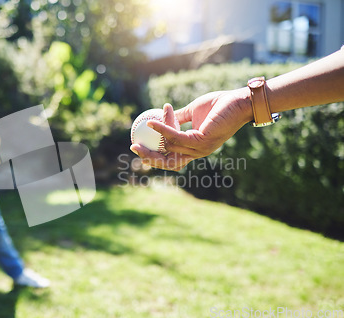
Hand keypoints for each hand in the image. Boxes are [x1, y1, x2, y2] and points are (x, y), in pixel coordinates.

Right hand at [130, 88, 252, 170]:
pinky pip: (175, 136)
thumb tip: (161, 116)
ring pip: (169, 146)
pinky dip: (162, 129)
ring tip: (148, 122)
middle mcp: (197, 152)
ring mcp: (199, 149)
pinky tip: (152, 123)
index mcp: (195, 148)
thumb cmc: (219, 104)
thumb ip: (178, 118)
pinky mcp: (200, 141)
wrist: (239, 101)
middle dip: (149, 157)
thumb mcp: (193, 112)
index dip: (154, 156)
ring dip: (159, 130)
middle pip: (167, 162)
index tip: (139, 146)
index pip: (171, 159)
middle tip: (134, 147)